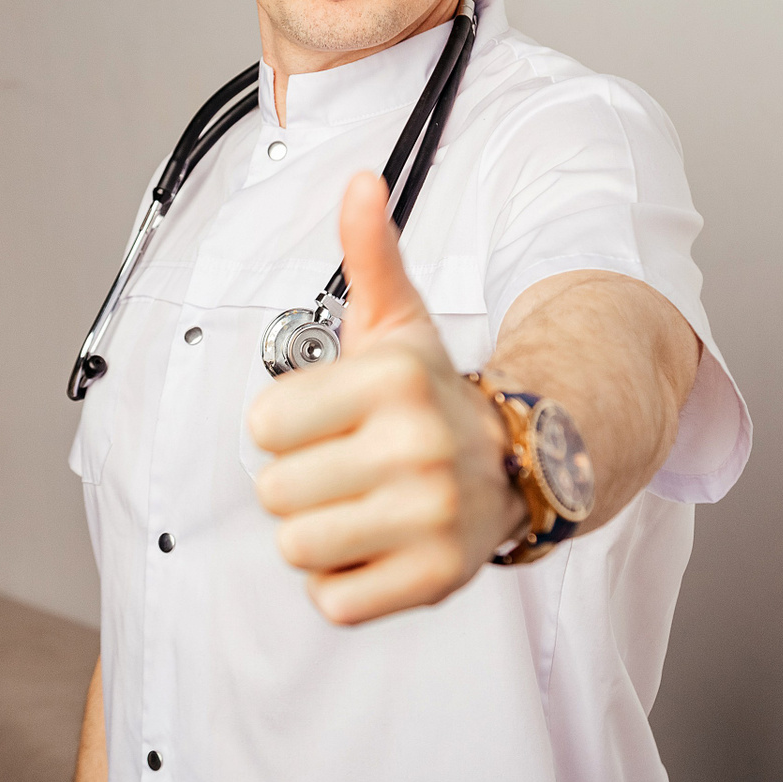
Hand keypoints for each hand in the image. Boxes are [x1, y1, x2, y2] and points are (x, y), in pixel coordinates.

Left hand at [247, 172, 528, 624]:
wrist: (519, 461)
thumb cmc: (431, 392)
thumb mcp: (398, 319)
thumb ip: (368, 252)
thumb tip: (359, 181)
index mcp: (393, 378)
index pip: (263, 424)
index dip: (285, 425)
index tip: (330, 419)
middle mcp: (418, 446)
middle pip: (274, 492)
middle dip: (300, 483)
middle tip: (350, 466)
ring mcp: (432, 517)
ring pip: (297, 549)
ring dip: (318, 535)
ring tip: (362, 506)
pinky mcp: (437, 580)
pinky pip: (334, 601)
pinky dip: (345, 585)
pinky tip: (379, 547)